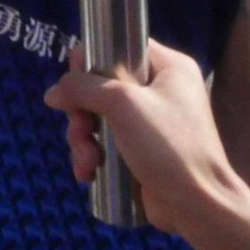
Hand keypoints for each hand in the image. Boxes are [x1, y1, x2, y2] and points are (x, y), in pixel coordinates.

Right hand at [44, 39, 249, 240]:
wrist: (197, 204)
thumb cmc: (168, 144)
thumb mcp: (122, 104)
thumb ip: (83, 88)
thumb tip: (52, 93)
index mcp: (170, 68)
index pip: (123, 45)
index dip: (93, 58)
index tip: (74, 78)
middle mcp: (162, 91)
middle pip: (102, 85)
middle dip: (82, 111)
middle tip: (80, 129)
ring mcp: (151, 124)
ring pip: (99, 117)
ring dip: (83, 138)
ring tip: (87, 160)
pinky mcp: (142, 152)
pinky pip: (106, 143)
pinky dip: (93, 155)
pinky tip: (88, 173)